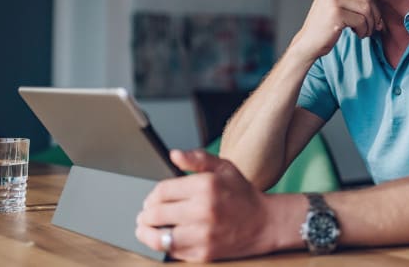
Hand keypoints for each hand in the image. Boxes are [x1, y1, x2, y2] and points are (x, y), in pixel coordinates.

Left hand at [135, 149, 272, 261]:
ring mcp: (203, 234)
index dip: (151, 195)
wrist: (264, 223)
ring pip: (159, 237)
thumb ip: (197, 159)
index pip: (162, 191)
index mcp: (206, 186)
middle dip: (145, 214)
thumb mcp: (224, 167)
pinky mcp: (204, 254)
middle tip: (144, 215)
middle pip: (156, 213)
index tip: (150, 199)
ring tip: (144, 229)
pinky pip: (173, 252)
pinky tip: (165, 239)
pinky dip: (165, 246)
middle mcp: (203, 210)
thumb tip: (174, 154)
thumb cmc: (242, 194)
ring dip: (146, 233)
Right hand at [292, 0, 382, 61]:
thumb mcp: (337, 5)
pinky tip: (358, 34)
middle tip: (374, 27)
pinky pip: (361, 21)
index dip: (374, 4)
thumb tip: (380, 7)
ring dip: (370, 24)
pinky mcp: (336, 13)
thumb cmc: (325, 25)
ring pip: (366, 9)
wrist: (308, 42)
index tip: (375, 18)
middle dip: (375, 15)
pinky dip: (363, 30)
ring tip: (364, 32)